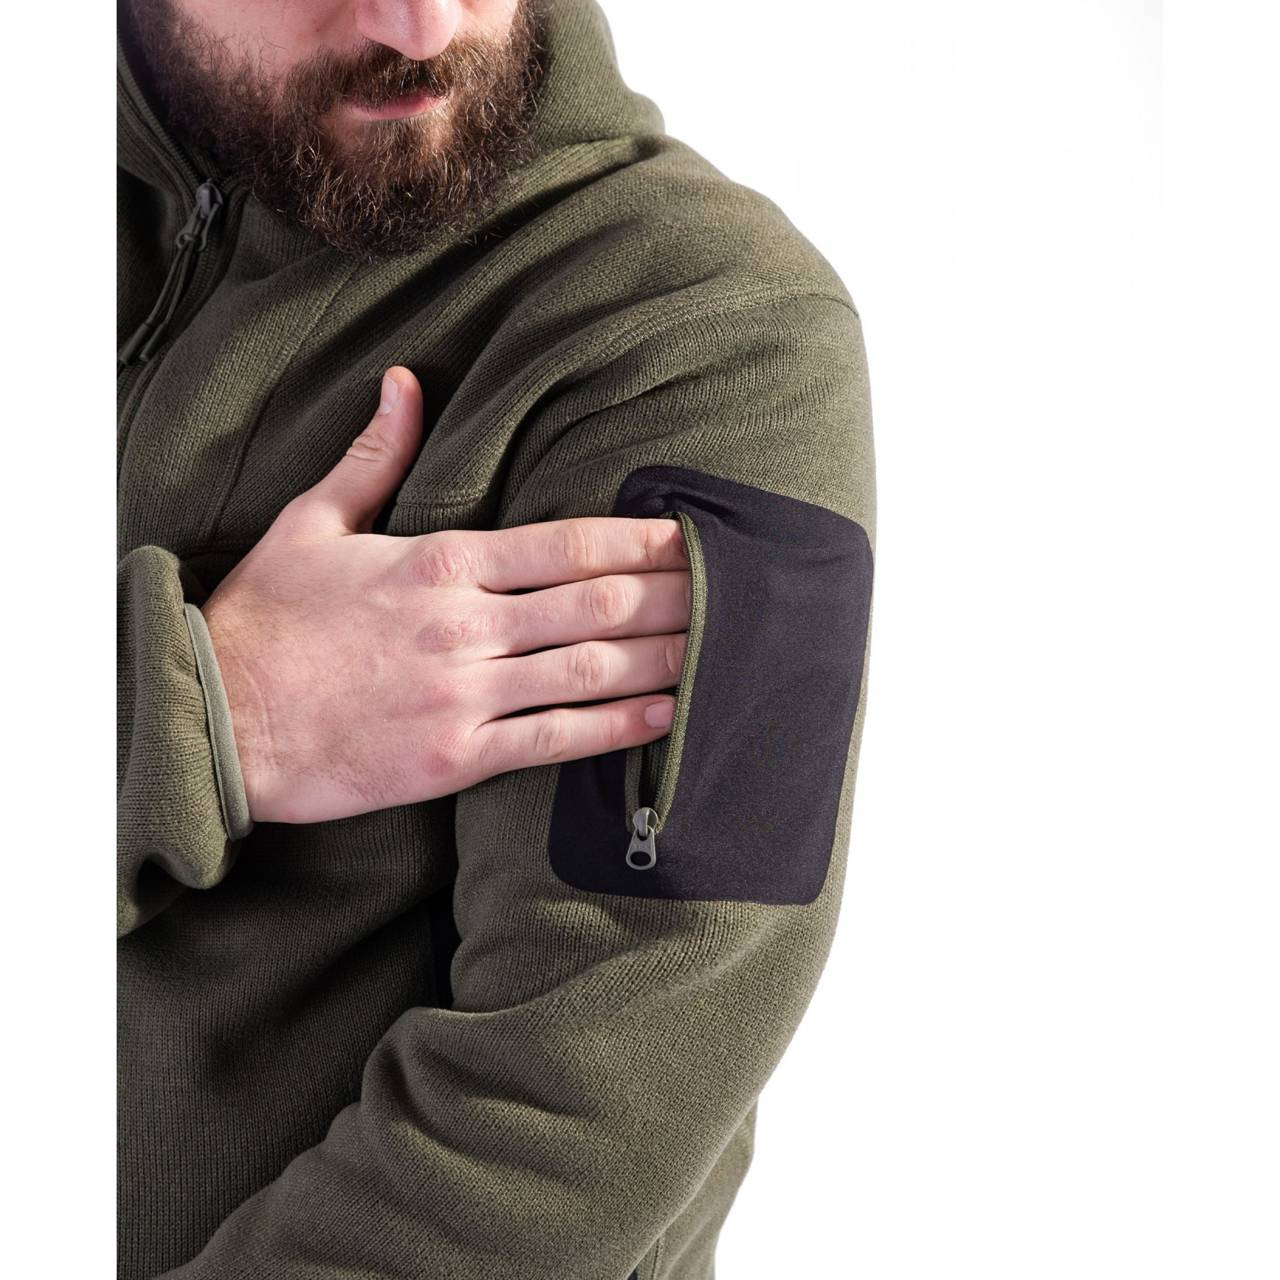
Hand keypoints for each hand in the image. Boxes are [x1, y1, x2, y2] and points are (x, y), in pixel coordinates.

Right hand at [201, 367, 689, 824]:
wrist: (218, 719)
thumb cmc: (266, 621)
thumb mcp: (311, 523)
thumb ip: (373, 455)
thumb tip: (405, 382)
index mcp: (439, 562)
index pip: (565, 543)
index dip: (638, 541)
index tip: (688, 536)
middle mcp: (465, 625)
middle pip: (595, 603)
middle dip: (670, 595)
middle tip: (729, 589)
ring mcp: (465, 694)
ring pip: (589, 668)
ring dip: (662, 658)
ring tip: (719, 649)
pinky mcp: (457, 757)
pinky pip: (555, 740)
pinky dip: (617, 729)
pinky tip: (664, 716)